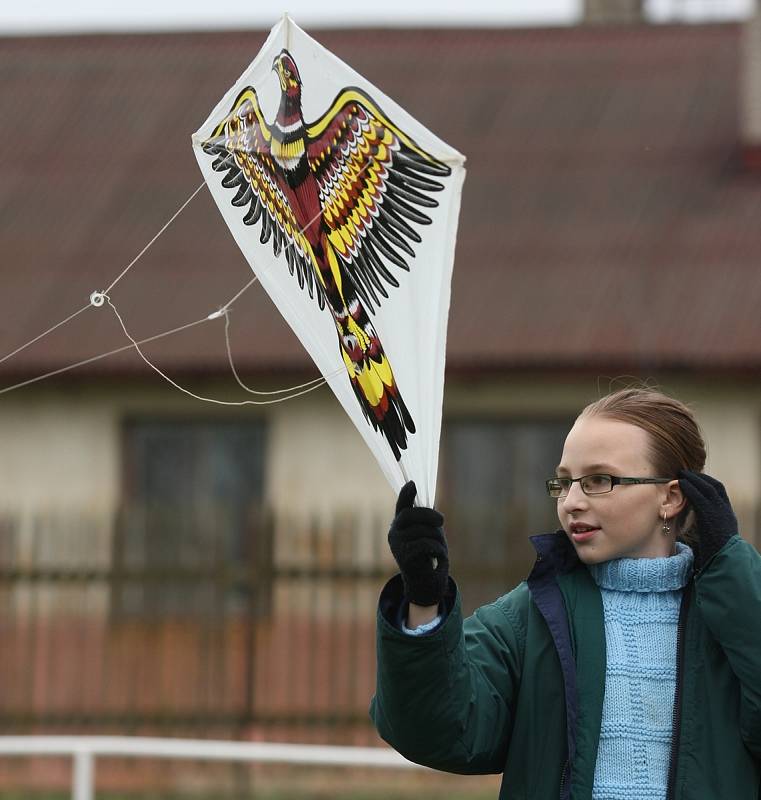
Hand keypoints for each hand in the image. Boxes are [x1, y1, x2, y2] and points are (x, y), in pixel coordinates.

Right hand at [387, 481, 448, 606]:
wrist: (425, 582)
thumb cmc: (428, 553)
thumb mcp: (428, 533)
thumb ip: (426, 520)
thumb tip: (432, 511)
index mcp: (400, 523)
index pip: (401, 505)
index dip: (406, 494)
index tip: (413, 483)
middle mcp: (394, 532)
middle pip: (411, 515)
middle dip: (429, 515)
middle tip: (441, 520)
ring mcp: (397, 544)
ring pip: (422, 531)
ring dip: (437, 538)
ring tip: (438, 548)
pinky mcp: (403, 556)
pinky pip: (424, 544)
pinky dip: (437, 549)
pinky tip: (438, 557)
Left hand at [677, 470, 737, 571]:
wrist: (724, 559)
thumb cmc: (717, 551)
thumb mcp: (715, 533)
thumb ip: (708, 523)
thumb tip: (699, 520)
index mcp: (727, 513)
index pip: (720, 491)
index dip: (708, 482)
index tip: (697, 477)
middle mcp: (725, 509)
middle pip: (715, 486)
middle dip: (701, 477)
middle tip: (687, 472)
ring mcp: (720, 511)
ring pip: (708, 488)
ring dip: (694, 479)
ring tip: (681, 474)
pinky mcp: (710, 515)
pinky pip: (699, 497)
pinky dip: (690, 488)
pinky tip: (681, 483)